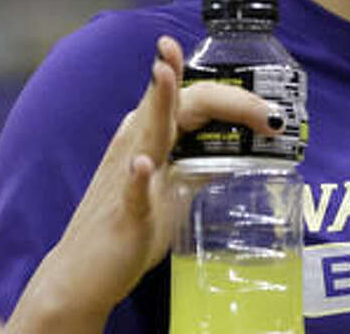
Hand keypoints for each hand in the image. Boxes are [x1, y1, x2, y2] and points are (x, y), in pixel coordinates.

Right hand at [9, 36, 276, 332]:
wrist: (81, 276)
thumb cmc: (129, 230)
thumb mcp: (174, 192)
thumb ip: (200, 167)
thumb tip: (239, 153)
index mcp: (152, 137)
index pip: (193, 101)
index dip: (234, 100)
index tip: (268, 108)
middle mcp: (137, 146)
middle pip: (176, 105)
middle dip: (218, 96)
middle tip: (265, 108)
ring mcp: (127, 177)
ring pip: (146, 131)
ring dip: (157, 102)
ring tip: (166, 74)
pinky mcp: (124, 213)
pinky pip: (130, 192)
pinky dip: (137, 176)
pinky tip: (142, 164)